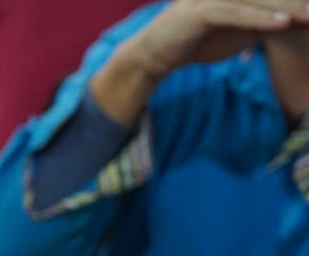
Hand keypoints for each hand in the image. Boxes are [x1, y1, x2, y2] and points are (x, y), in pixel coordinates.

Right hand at [129, 0, 308, 78]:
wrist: (155, 55)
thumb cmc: (197, 40)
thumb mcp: (238, 29)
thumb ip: (262, 20)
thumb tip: (291, 19)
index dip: (292, 0)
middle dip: (296, 0)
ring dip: (287, 6)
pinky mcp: (201, 11)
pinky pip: (237, 12)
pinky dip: (261, 18)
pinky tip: (283, 23)